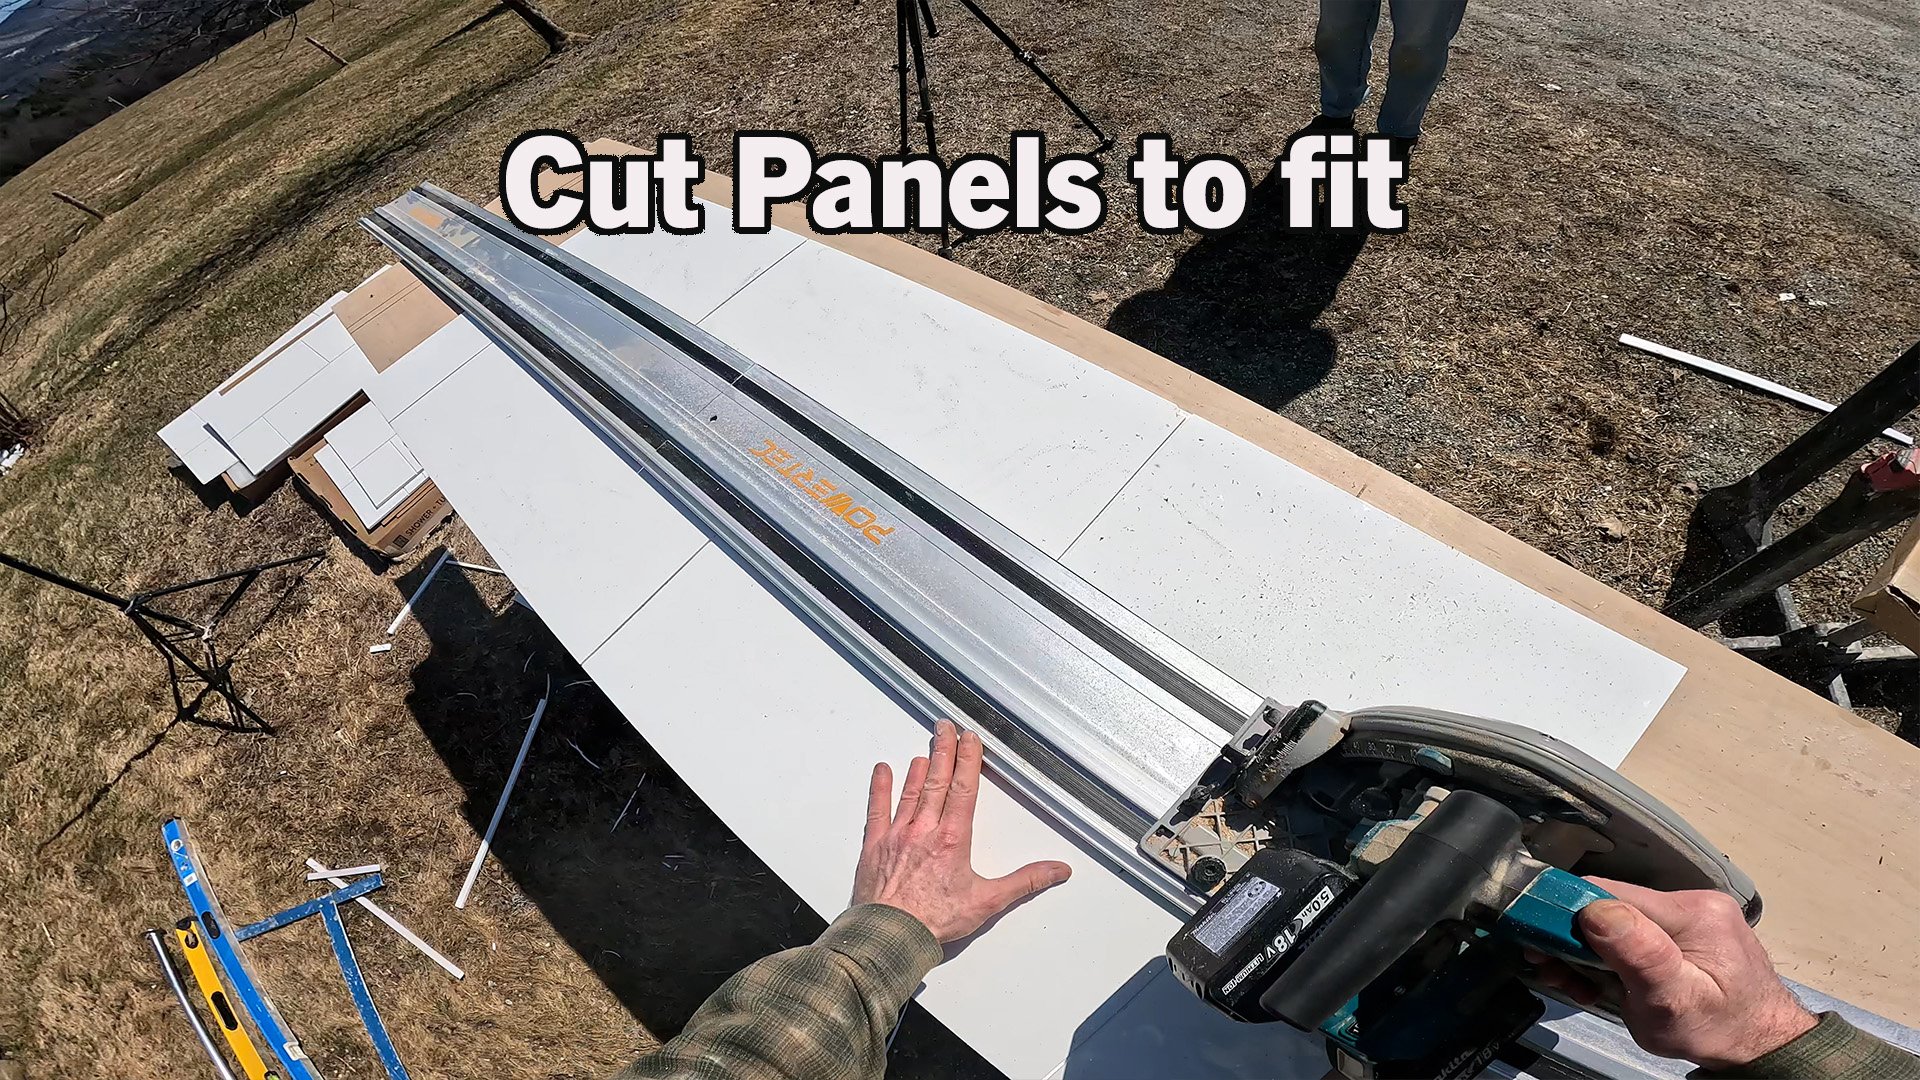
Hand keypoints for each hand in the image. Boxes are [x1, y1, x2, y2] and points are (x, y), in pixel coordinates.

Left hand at [852, 720, 1071, 942]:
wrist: (890, 935)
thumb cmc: (935, 920)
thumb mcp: (987, 902)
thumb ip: (1024, 882)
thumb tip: (1056, 870)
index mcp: (953, 838)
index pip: (963, 788)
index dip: (968, 759)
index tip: (969, 738)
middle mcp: (924, 830)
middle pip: (936, 780)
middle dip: (943, 751)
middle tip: (945, 727)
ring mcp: (897, 835)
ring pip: (911, 792)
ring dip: (919, 768)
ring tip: (926, 749)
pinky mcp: (875, 846)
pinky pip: (877, 810)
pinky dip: (880, 788)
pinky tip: (882, 770)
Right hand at [1530, 878, 1815, 1069]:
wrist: (1761, 1047)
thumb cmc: (1720, 1031)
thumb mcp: (1676, 1002)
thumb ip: (1641, 955)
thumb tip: (1595, 910)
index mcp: (1693, 913)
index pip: (1608, 894)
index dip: (1567, 917)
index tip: (1546, 949)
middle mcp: (1691, 901)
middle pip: (1608, 903)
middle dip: (1573, 938)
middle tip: (1554, 971)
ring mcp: (1688, 913)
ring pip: (1615, 917)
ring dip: (1586, 949)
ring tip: (1578, 983)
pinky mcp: (1682, 928)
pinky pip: (1630, 929)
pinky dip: (1608, 953)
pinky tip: (1603, 979)